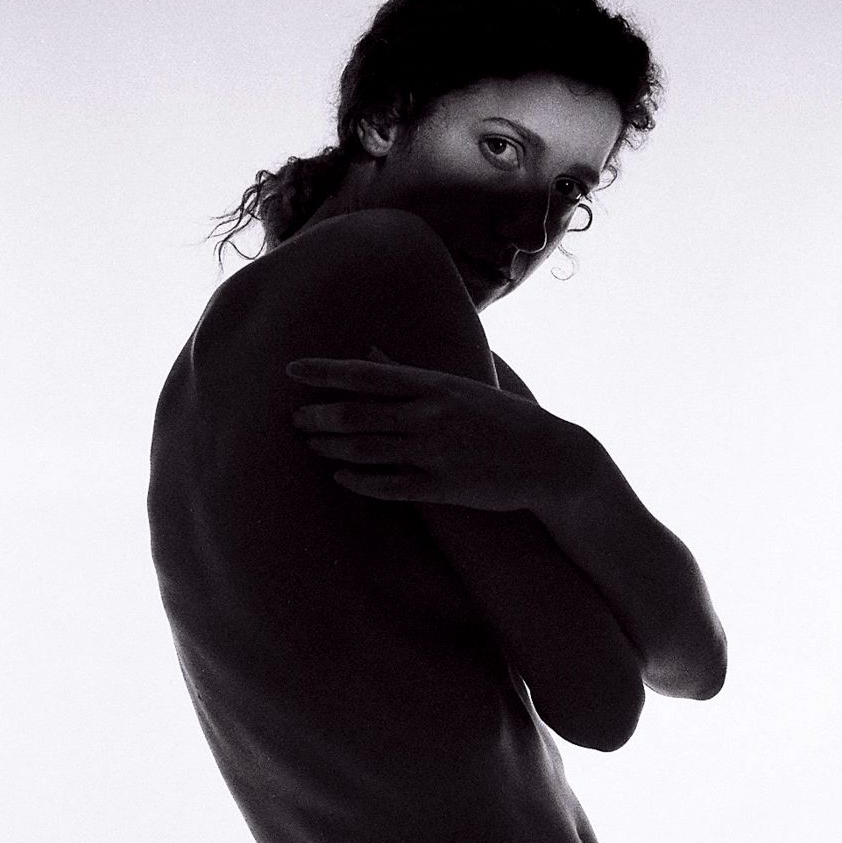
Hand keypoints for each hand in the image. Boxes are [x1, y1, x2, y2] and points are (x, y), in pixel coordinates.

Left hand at [286, 347, 594, 511]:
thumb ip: (409, 374)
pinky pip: (388, 486)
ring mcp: (435, 454)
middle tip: (295, 418)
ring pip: (367, 450)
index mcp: (435, 385)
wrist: (549, 459)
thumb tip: (368, 353)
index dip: (325, 372)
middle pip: (358, 414)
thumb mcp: (458, 386)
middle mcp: (431, 416)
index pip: (366, 374)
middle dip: (319, 416)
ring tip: (311, 444)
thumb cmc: (501, 418)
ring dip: (333, 448)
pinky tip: (341, 478)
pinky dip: (359, 481)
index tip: (292, 370)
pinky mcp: (443, 488)